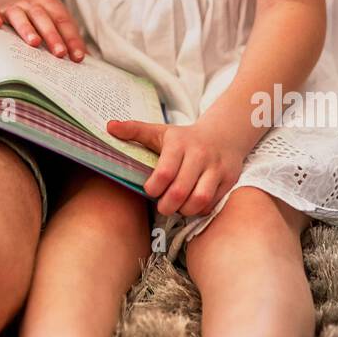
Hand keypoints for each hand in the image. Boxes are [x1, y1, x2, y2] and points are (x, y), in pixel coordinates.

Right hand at [0, 0, 86, 59]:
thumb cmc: (42, 9)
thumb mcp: (57, 16)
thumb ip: (69, 36)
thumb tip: (85, 58)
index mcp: (52, 7)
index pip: (64, 22)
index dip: (72, 39)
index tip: (79, 57)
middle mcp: (33, 6)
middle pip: (44, 19)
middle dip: (52, 36)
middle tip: (60, 53)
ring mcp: (14, 7)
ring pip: (21, 16)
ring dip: (27, 29)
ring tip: (34, 43)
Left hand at [106, 118, 245, 216]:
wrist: (223, 135)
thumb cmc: (184, 138)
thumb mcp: (159, 131)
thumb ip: (134, 130)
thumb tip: (109, 126)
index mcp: (179, 142)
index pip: (165, 171)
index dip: (154, 187)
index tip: (149, 190)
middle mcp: (199, 154)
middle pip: (181, 190)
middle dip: (167, 205)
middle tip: (161, 207)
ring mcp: (216, 167)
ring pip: (199, 199)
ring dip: (184, 210)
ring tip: (177, 207)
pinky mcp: (228, 179)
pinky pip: (212, 203)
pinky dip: (200, 209)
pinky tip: (192, 205)